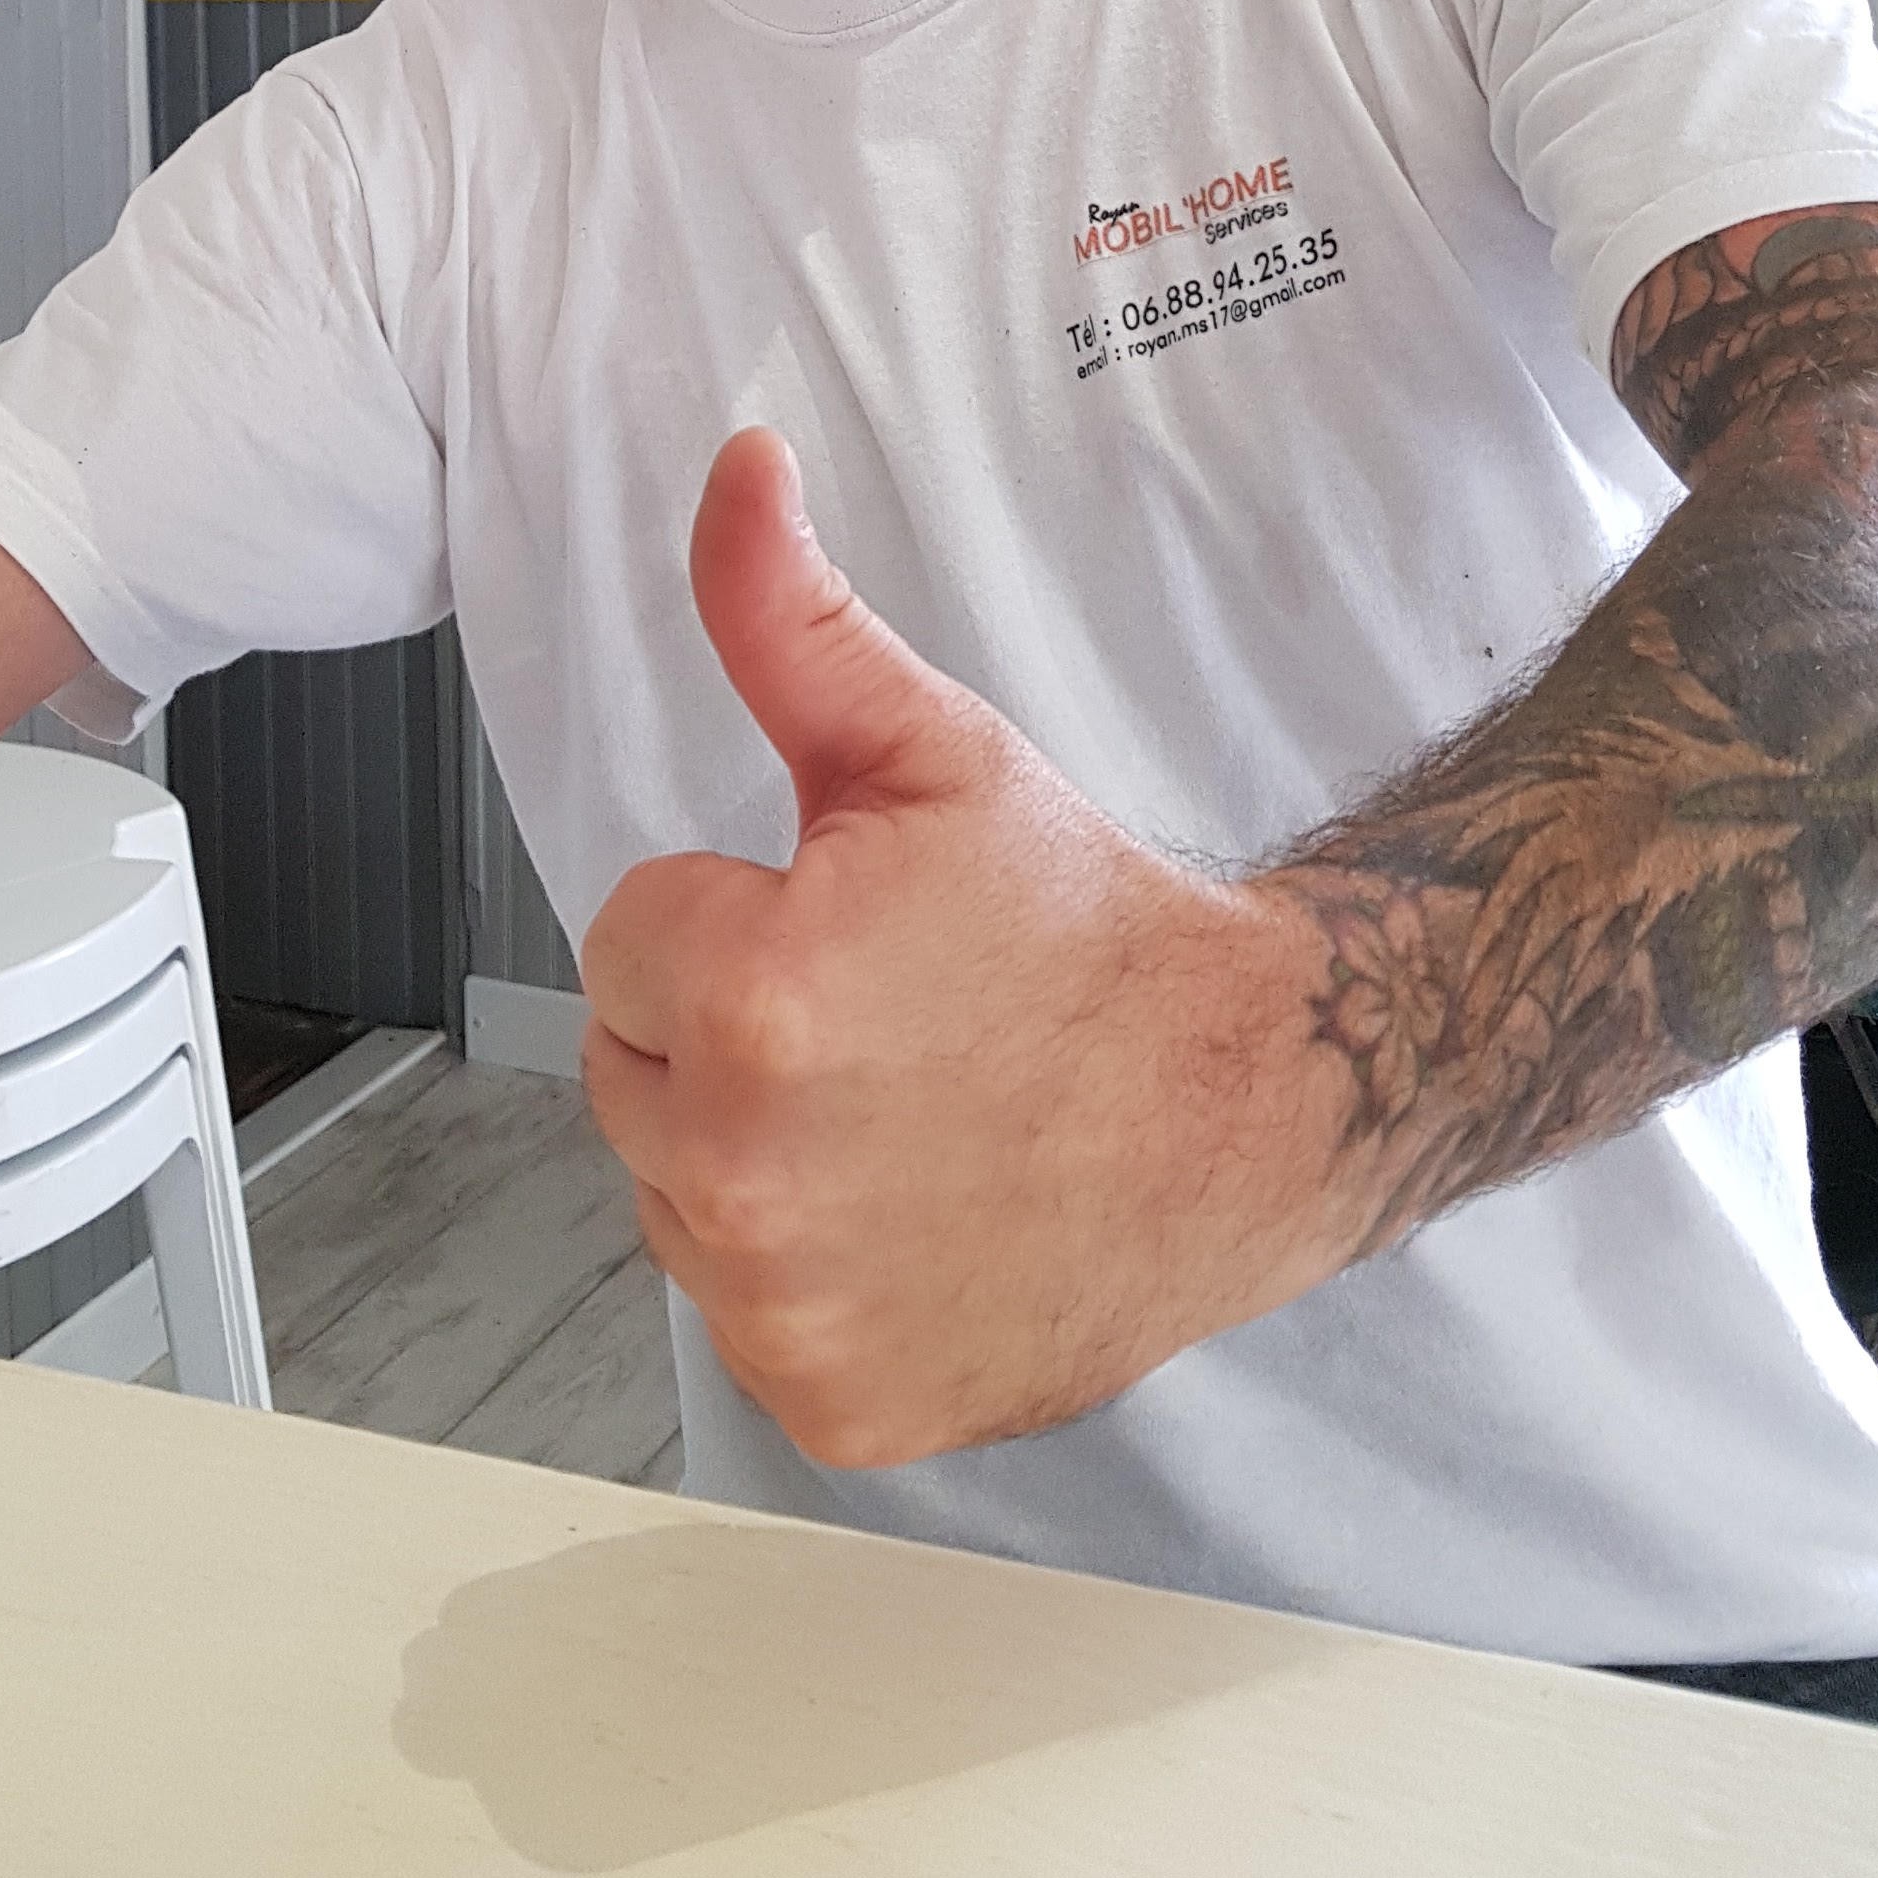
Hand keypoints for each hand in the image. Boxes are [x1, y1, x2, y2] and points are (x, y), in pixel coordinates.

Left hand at [579, 431, 1354, 1468]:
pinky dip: (809, 1276)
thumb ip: (784, 616)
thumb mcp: (925, 748)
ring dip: (757, 1151)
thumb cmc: (1084, 934)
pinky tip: (914, 1219)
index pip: (630, 934)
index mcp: (747, 1004)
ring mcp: (782, 1311)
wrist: (1247, 1108)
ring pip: (677, 1190)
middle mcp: (744, 1177)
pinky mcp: (824, 1404)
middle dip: (728, 1029)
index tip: (853, 930)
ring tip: (905, 1114)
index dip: (736, 914)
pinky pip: (740, 1312)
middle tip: (885, 1018)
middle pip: (631, 1067)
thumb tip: (732, 473)